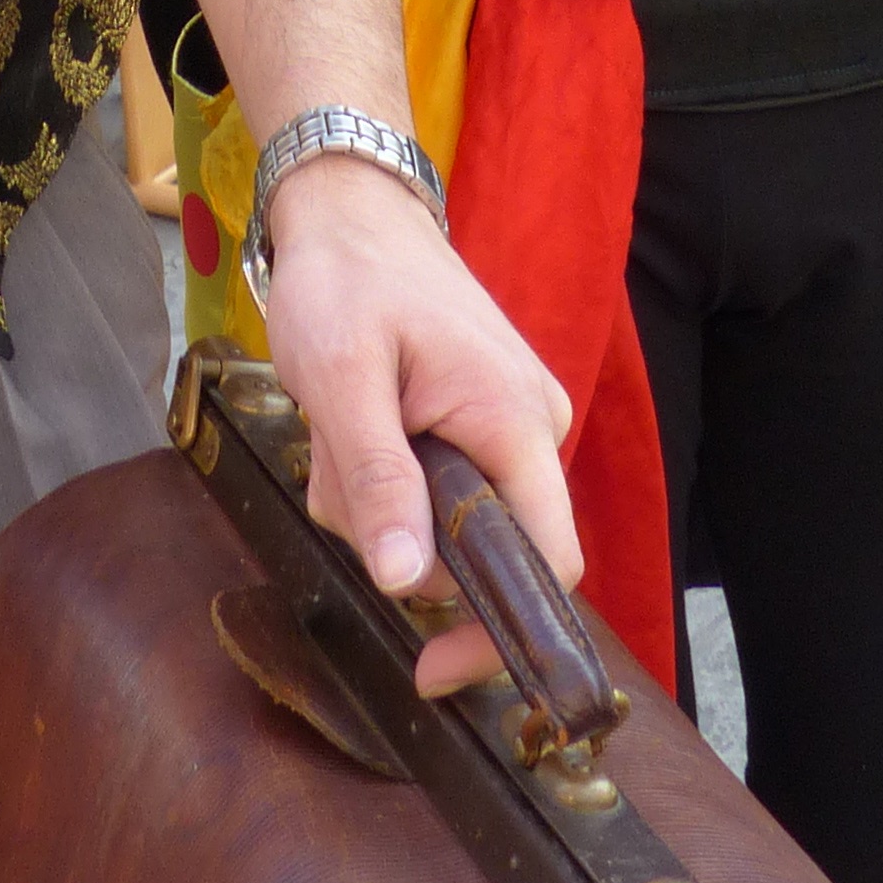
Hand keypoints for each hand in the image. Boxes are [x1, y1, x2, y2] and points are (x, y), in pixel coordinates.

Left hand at [257, 153, 578, 697]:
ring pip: (451, 524)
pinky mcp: (484, 422)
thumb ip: (378, 478)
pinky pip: (443, 490)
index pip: (547, 562)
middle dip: (399, 541)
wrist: (351, 212)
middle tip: (335, 480)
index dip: (499, 630)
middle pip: (483, 550)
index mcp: (515, 420)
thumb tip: (405, 579)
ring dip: (379, 506)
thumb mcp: (342, 378)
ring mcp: (511, 425)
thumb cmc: (346, 280)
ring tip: (340, 432)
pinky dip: (388, 480)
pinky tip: (355, 430)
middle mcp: (534, 428)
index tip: (434, 670)